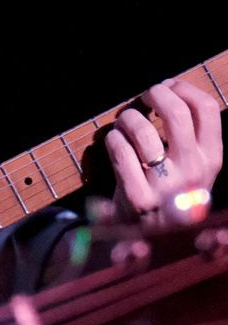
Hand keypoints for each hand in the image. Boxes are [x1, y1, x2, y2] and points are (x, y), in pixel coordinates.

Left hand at [105, 78, 222, 225]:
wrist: (148, 239)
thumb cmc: (167, 191)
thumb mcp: (192, 166)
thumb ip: (189, 134)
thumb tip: (171, 87)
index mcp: (212, 160)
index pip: (208, 109)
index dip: (183, 88)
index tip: (168, 86)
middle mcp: (195, 172)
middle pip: (176, 111)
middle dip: (155, 93)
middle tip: (144, 96)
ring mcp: (166, 187)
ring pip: (142, 127)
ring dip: (127, 117)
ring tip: (125, 124)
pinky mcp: (137, 198)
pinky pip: (118, 148)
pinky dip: (111, 139)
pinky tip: (115, 145)